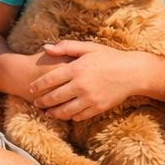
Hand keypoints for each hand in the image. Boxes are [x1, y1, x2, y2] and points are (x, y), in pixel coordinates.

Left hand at [26, 41, 164, 120]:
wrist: (133, 72)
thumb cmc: (110, 57)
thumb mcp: (89, 47)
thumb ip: (66, 47)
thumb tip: (45, 47)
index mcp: (77, 68)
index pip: (49, 79)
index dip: (37, 85)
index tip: (30, 88)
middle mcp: (81, 85)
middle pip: (54, 97)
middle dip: (42, 101)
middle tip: (36, 103)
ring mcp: (89, 98)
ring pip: (64, 111)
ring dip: (53, 113)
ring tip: (48, 113)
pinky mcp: (98, 108)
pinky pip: (79, 116)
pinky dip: (70, 116)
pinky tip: (67, 115)